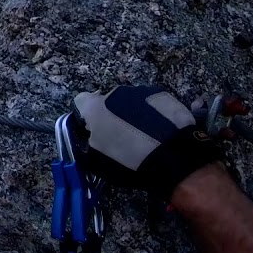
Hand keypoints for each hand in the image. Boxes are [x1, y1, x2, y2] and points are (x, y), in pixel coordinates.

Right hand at [71, 85, 222, 196]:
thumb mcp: (98, 161)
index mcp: (96, 108)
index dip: (86, 115)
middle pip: (109, 101)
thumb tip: (93, 137)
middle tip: (122, 135)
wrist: (171, 156)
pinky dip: (153, 112)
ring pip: (132, 101)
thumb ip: (90, 143)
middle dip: (112, 114)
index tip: (93, 128)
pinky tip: (161, 130)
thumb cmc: (128, 161)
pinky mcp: (164, 95)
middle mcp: (116, 93)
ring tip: (145, 134)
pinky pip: (152, 102)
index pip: (81, 101)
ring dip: (134, 113)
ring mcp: (142, 91)